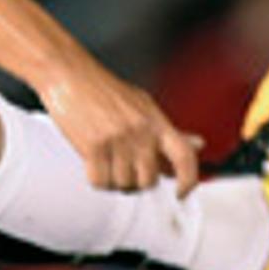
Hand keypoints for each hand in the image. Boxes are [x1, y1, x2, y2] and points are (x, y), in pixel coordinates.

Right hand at [37, 57, 200, 192]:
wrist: (70, 76)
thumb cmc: (105, 91)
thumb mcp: (145, 107)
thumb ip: (170, 131)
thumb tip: (198, 145)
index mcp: (157, 122)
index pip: (185, 158)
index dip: (188, 181)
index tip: (180, 193)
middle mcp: (141, 132)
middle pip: (149, 181)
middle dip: (136, 183)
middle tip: (125, 171)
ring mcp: (117, 140)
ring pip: (123, 184)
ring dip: (113, 181)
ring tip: (106, 163)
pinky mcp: (93, 146)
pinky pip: (100, 181)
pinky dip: (96, 179)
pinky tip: (93, 165)